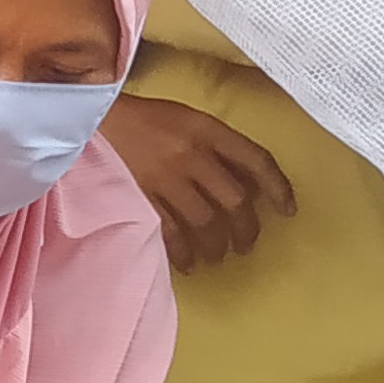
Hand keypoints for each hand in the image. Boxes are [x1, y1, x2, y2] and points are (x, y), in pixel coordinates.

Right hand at [101, 95, 292, 268]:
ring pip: (205, 221)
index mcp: (207, 129)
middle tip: (246, 244)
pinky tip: (187, 264)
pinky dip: (182, 252)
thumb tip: (247, 184)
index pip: (256, 159)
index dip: (278, 187)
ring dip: (216, 245)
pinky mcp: (141, 196)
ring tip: (217, 255)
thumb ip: (217, 146)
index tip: (288, 210)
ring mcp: (166, 177)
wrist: (94, 118)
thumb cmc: (146, 119)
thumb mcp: (189, 120)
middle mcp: (192, 154)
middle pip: (234, 199)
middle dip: (246, 228)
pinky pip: (170, 232)